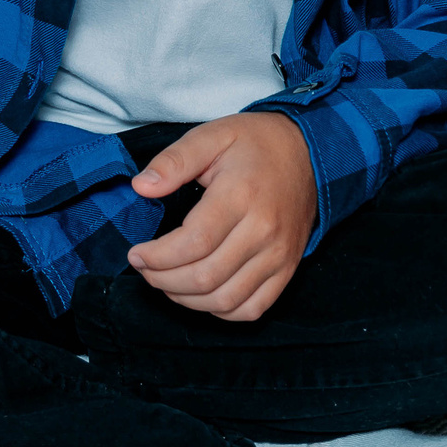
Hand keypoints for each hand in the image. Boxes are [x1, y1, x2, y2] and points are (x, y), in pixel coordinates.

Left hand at [125, 112, 316, 320]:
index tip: (137, 253)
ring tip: (166, 281)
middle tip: (145, 268)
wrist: (309, 153)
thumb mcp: (212, 136)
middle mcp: (264, 230)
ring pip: (225, 299)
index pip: (193, 243)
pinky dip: (220, 310)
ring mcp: (278, 254)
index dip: (157, 257)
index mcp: (242, 195)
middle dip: (163, 280)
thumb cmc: (255, 145)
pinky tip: (201, 293)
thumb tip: (142, 187)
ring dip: (186, 299)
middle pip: (205, 277)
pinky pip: (251, 308)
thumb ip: (175, 160)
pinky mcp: (286, 269)